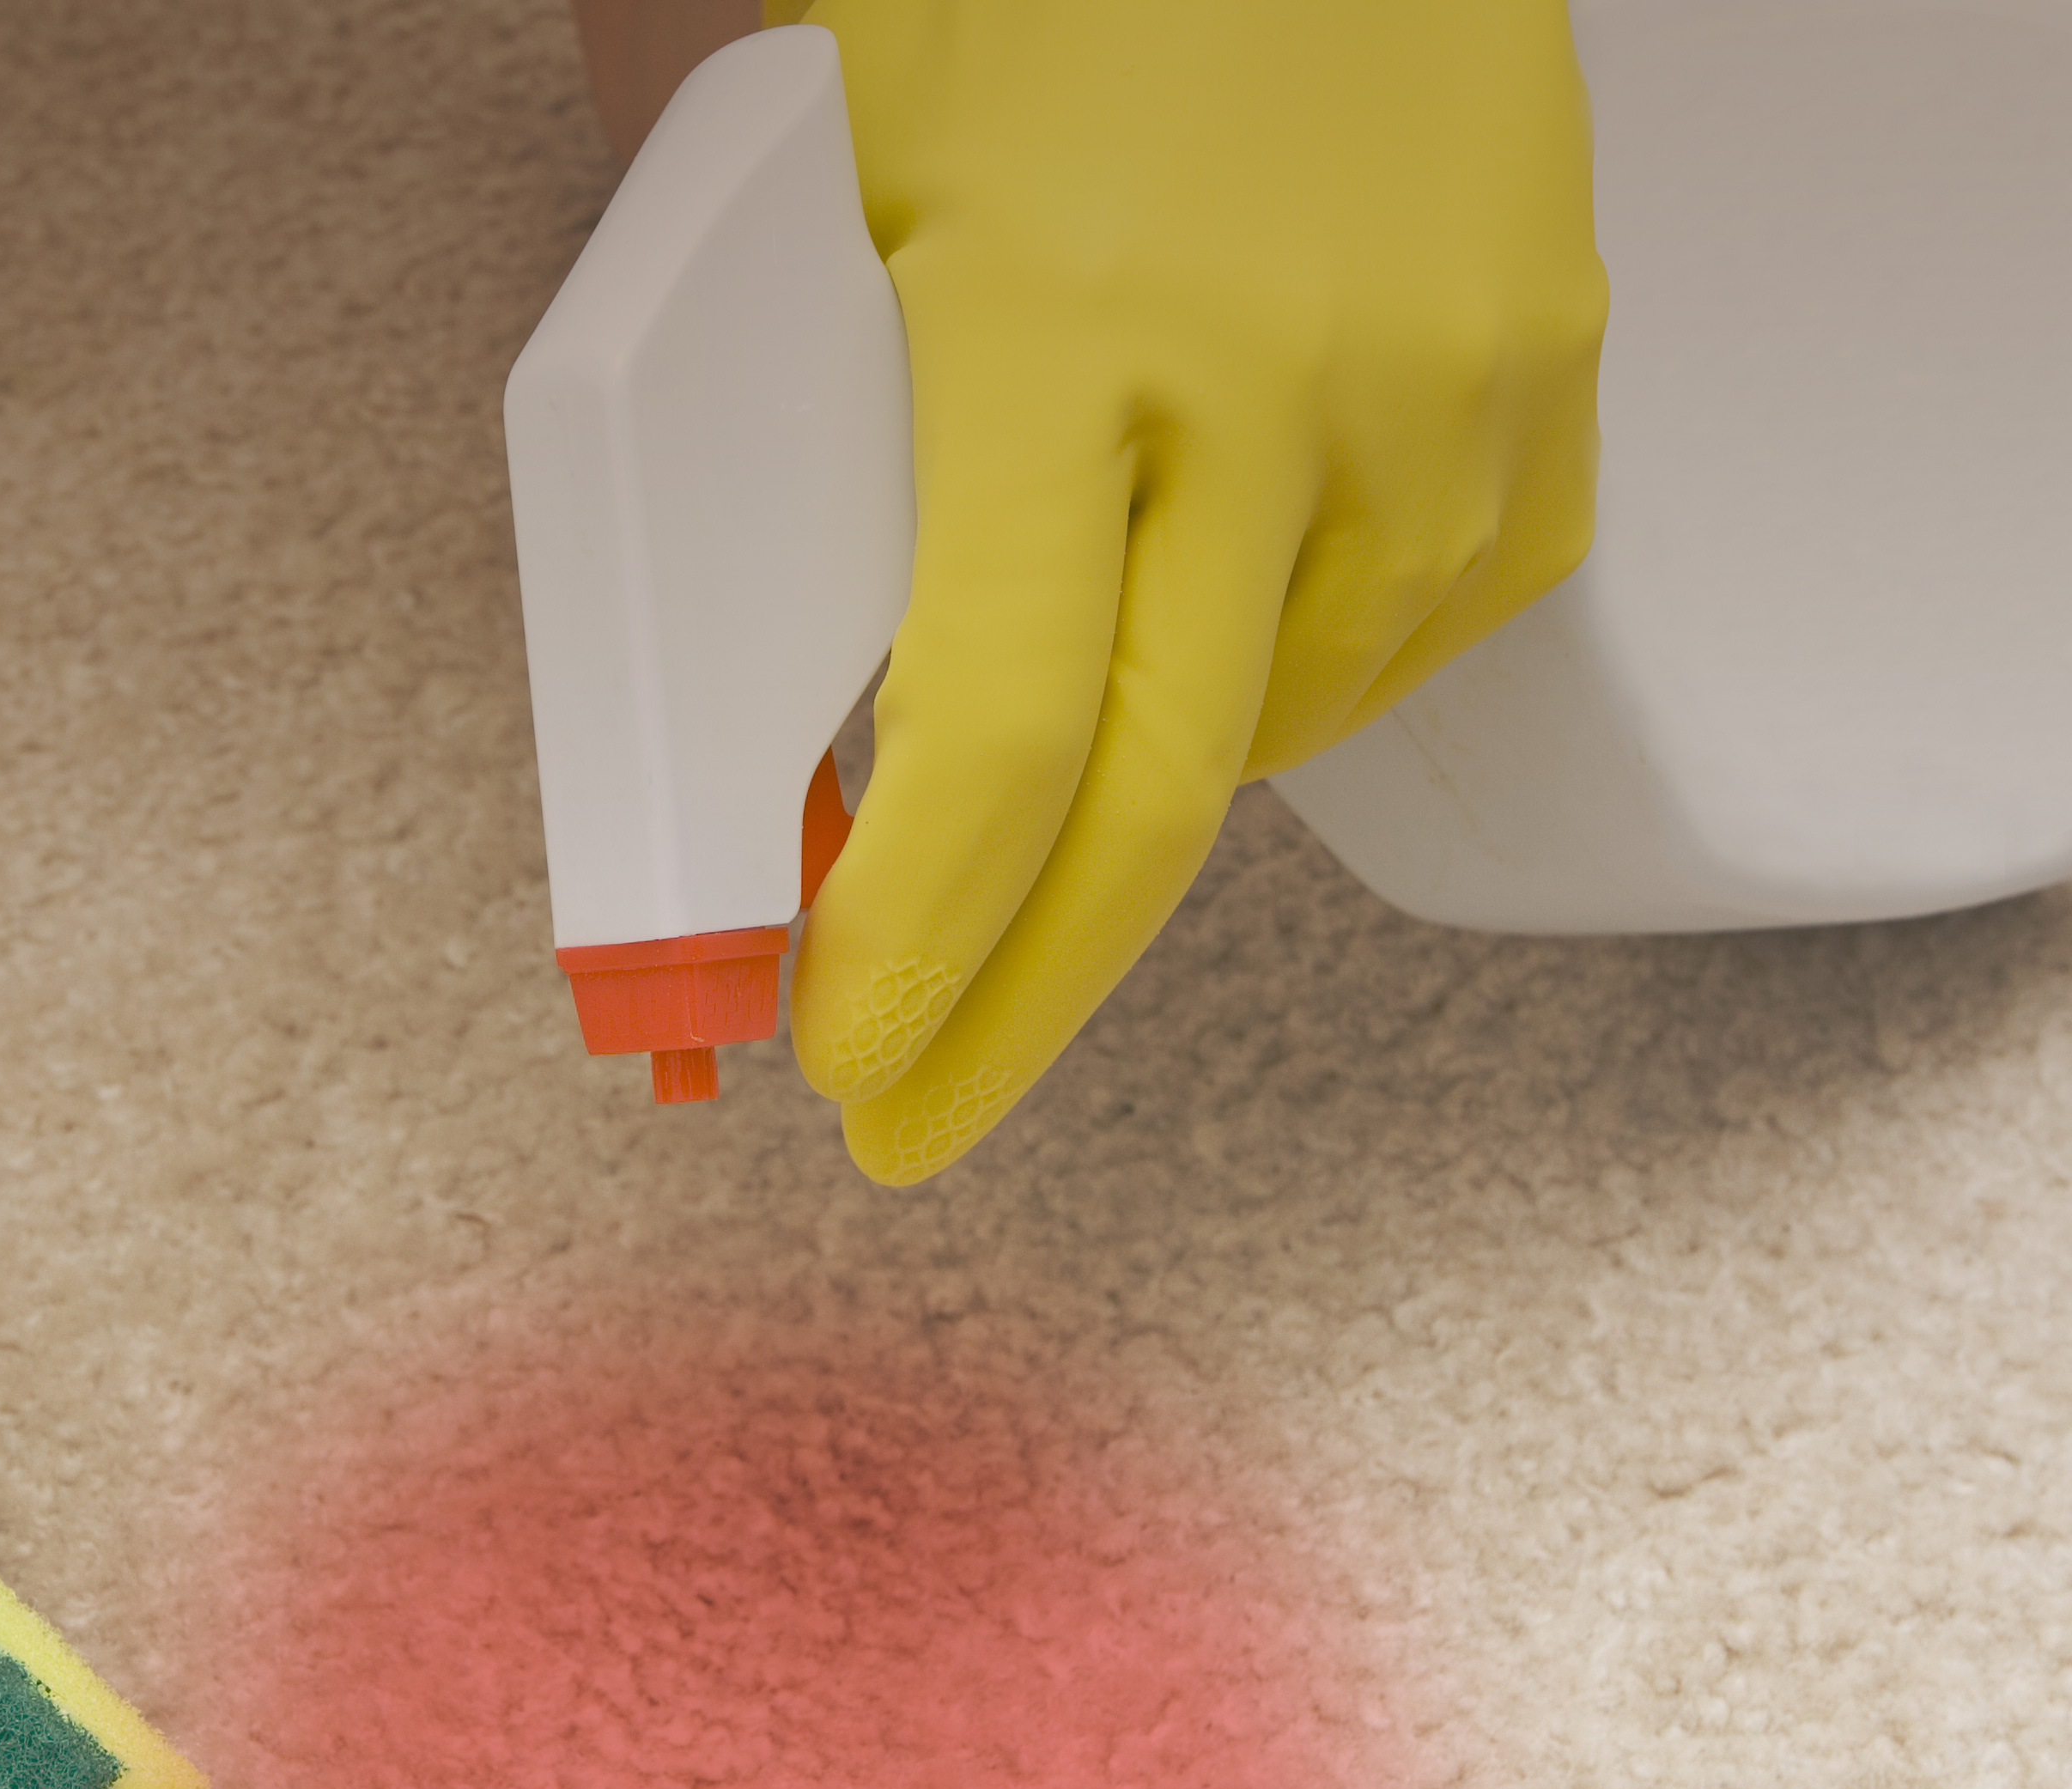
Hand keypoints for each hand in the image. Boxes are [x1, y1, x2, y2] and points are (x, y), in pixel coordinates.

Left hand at [782, 0, 1605, 1180]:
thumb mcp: (838, 184)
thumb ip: (786, 433)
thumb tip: (741, 706)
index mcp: (1057, 323)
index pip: (1001, 728)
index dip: (919, 937)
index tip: (848, 1054)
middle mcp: (1281, 385)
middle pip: (1160, 807)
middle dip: (1019, 1003)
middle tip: (922, 1103)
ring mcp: (1445, 394)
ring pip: (1283, 734)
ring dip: (1139, 799)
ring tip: (1049, 744)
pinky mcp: (1548, 389)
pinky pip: (1417, 638)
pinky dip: (1292, 680)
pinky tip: (1216, 622)